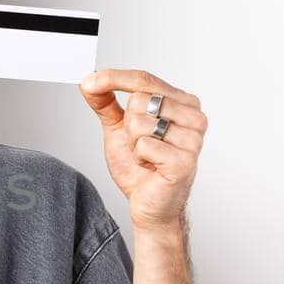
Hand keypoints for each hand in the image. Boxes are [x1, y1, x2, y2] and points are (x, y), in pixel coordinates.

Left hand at [78, 68, 206, 230]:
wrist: (149, 205)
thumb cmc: (140, 167)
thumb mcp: (118, 128)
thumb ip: (105, 103)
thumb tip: (89, 81)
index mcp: (183, 103)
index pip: (144, 79)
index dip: (113, 78)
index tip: (89, 81)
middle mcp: (194, 116)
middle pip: (140, 99)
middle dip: (128, 125)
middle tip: (140, 144)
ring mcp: (193, 139)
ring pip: (140, 122)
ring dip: (133, 143)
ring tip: (146, 157)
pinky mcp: (185, 160)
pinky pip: (144, 144)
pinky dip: (139, 157)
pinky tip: (151, 167)